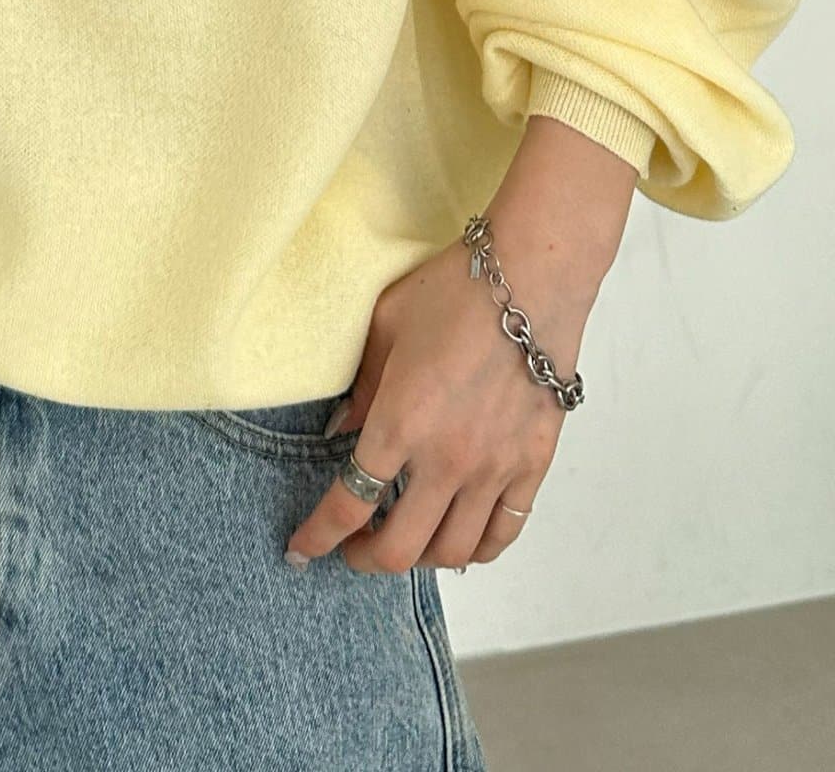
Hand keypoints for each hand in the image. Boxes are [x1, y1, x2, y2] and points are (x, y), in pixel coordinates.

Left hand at [284, 119, 633, 575]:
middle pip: (401, 548)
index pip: (349, 504)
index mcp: (401, 422)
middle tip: (351, 549)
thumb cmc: (455, 289)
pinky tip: (459, 539)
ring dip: (421, 557)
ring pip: (454, 551)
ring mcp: (496, 467)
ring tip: (404, 539)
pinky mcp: (533, 464)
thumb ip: (361, 387)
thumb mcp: (386, 325)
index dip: (319, 536)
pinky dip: (477, 549)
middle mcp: (448, 458)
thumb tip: (343, 431)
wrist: (533, 276)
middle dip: (365, 558)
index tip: (302, 550)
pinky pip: (505, 531)